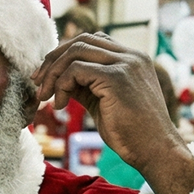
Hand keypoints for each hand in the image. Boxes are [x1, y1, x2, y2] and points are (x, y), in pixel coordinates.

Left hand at [34, 34, 193, 193]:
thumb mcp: (105, 102)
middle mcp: (131, 56)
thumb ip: (87, 85)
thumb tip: (59, 79)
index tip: (48, 75)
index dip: (66, 54)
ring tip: (45, 95)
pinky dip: (61, 85)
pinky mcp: (116, 78)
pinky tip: (59, 105)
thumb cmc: (133, 134)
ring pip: (76, 52)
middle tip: (38, 82)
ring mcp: (125, 64)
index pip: (93, 41)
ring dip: (53, 73)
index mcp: (133, 59)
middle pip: (81, 41)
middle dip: (54, 59)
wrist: (156, 152)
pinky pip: (76, 70)